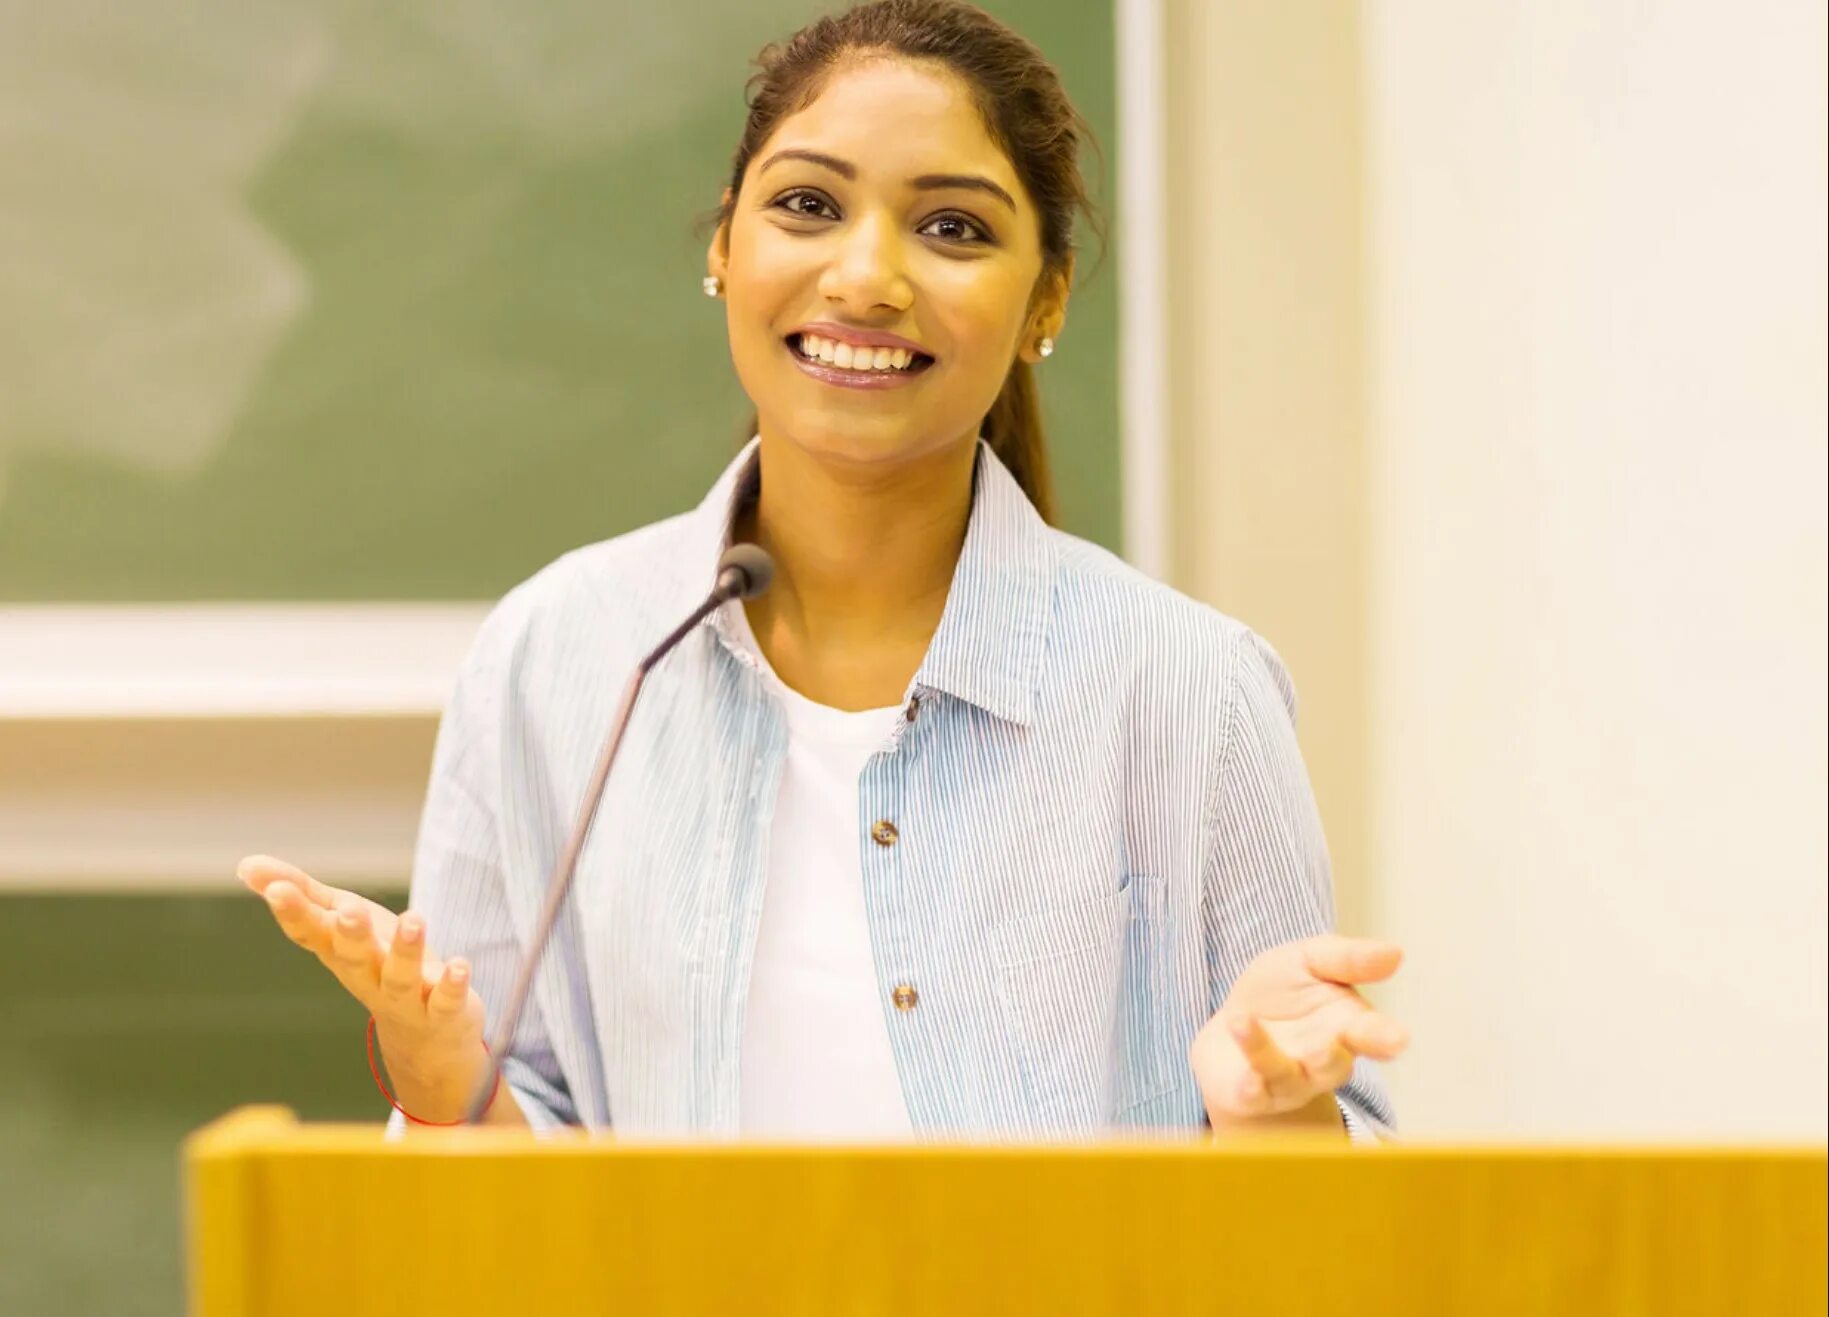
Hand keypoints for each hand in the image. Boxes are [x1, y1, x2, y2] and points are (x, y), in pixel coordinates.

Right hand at [237, 853, 487, 1116]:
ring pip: (401, 976)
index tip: (276, 889)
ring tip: (413, 919)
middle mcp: (368, 976)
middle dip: (350, 934)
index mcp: (340, 953)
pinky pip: (446, 1000)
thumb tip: (245, 864)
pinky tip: (461, 965)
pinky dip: (452, 984)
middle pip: (354, 957)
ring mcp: (405, 998)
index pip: (311, 933)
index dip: (293, 913)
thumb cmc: (378, 964)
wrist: (426, 1038)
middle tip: (349, 910)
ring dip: (406, 951)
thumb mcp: (343, 924)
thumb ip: (303, 894)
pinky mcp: (443, 1011)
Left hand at [1189, 933, 1408, 1127]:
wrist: (1229, 1030)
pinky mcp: (1253, 1095)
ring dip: (1264, 1052)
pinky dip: (1250, 1089)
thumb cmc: (1279, 994)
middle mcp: (1323, 1061)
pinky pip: (1254, 1096)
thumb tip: (1394, 952)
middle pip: (1333, 1064)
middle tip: (1325, 1047)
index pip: (1371, 1033)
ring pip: (1286, 1075)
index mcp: (1347, 1026)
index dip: (1384, 1037)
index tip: (1399, 1039)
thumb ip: (1347, 959)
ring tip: (1243, 1022)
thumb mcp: (1308, 961)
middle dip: (1331, 1058)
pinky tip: (1245, 1081)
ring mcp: (1289, 1082)